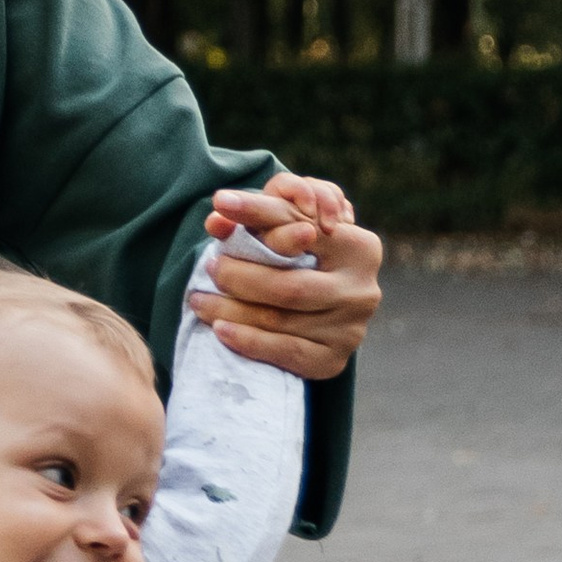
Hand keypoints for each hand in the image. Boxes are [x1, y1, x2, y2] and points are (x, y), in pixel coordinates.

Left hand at [194, 171, 381, 378]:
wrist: (320, 314)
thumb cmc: (301, 261)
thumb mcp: (291, 230)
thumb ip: (263, 215)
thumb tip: (217, 216)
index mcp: (359, 247)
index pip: (301, 227)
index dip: (257, 212)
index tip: (219, 201)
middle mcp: (362, 289)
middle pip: (288, 285)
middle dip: (240, 277)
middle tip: (209, 267)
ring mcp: (350, 329)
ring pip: (280, 320)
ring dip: (230, 311)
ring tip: (199, 300)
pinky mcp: (333, 360)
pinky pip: (284, 352)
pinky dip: (248, 341)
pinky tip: (220, 330)